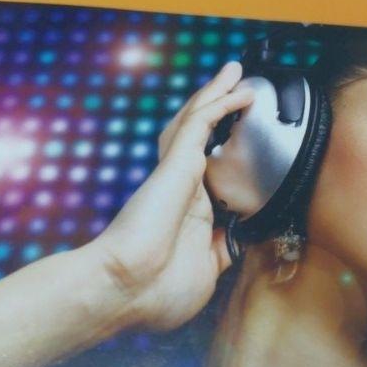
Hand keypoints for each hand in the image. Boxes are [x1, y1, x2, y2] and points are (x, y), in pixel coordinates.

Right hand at [86, 61, 253, 331]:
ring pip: (198, 119)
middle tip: (232, 83)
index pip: (205, 167)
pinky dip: (223, 104)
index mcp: (188, 211)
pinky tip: (240, 90)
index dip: (218, 145)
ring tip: (233, 73)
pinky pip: (204, 123)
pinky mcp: (178, 163)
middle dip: (216, 106)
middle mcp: (182, 186)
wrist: (126, 291)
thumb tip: (234, 242)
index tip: (235, 134)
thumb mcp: (204, 272)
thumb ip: (220, 251)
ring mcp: (178, 172)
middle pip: (199, 134)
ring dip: (217, 94)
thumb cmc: (156, 293)